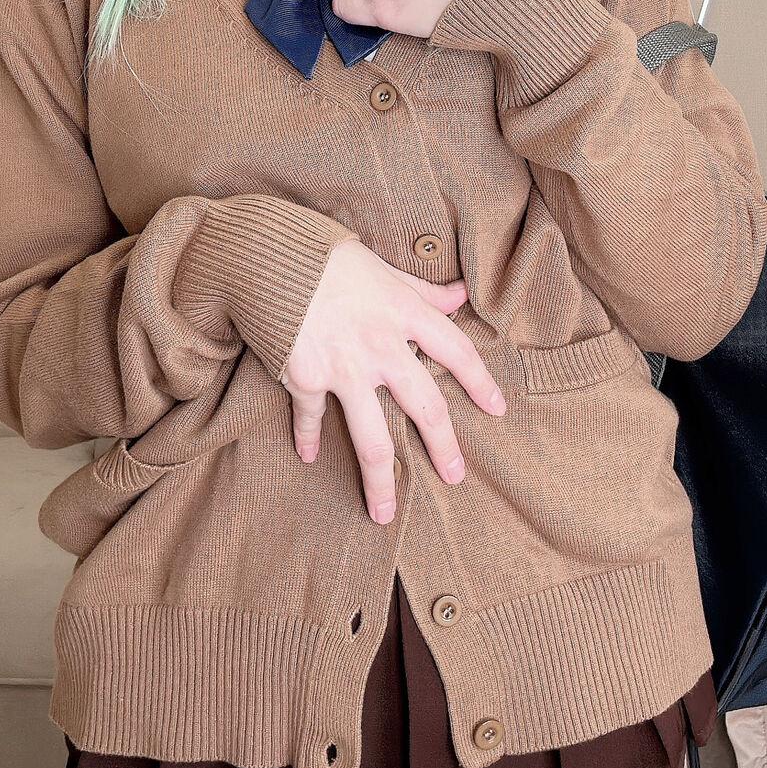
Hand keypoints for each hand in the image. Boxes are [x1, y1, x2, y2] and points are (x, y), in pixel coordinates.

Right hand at [280, 236, 508, 521]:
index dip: (481, 381)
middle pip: (425, 407)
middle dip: (443, 446)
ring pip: (371, 436)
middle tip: (455, 475)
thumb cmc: (330, 258)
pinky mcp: (305, 377)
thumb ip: (423, 289)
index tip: (497, 410)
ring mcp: (344, 367)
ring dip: (380, 480)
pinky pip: (312, 417)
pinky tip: (309, 456)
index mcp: (405, 313)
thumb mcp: (383, 269)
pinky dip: (309, 437)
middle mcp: (381, 345)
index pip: (457, 351)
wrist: (269, 255)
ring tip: (385, 513)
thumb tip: (462, 294)